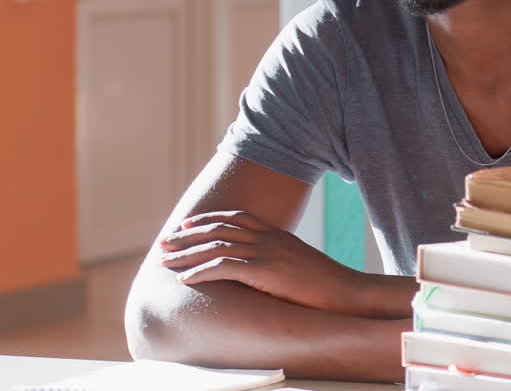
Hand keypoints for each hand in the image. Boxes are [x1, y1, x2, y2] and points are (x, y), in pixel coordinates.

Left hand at [159, 210, 358, 311]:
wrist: (346, 292)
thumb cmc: (325, 284)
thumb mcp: (298, 264)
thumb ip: (278, 260)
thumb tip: (263, 268)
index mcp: (276, 234)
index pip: (235, 218)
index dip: (208, 219)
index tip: (187, 225)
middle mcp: (269, 238)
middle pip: (219, 229)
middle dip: (188, 235)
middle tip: (164, 241)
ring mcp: (267, 253)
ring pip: (217, 246)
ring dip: (186, 254)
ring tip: (165, 262)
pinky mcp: (265, 271)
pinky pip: (224, 267)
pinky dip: (200, 272)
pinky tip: (185, 279)